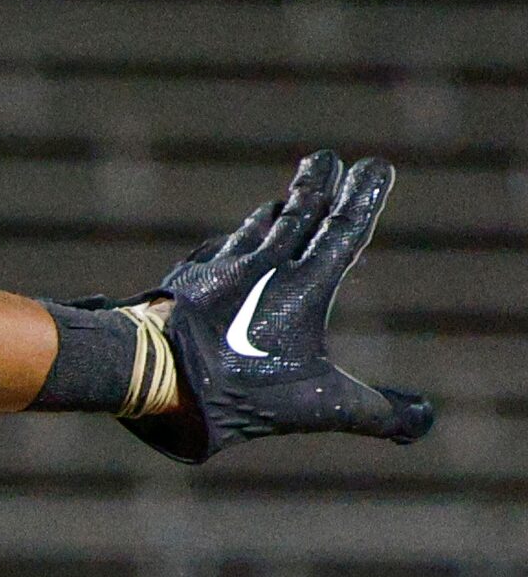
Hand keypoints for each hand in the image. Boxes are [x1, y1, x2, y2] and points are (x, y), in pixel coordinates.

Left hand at [118, 149, 434, 462]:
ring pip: (254, 228)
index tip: (376, 165)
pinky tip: (229, 243)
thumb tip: (424, 418)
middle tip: (325, 158)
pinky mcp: (185, 280)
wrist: (151, 374)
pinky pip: (216, 250)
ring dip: (274, 210)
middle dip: (315, 187)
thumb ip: (377, 413)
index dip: (363, 197)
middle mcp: (262, 265)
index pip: (343, 231)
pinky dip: (233, 241)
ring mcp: (219, 268)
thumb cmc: (239, 391)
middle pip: (297, 215)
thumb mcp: (320, 406)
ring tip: (284, 196)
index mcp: (303, 287)